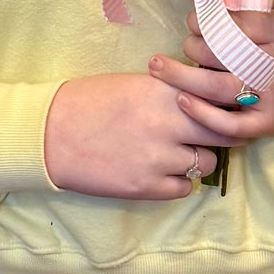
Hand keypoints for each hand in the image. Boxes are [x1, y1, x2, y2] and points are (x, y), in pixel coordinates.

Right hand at [42, 74, 220, 199]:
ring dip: (197, 159)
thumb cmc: (88, 102)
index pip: (220, 99)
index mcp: (165, 91)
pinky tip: (160, 172)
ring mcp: (160, 157)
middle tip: (210, 136)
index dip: (224, 105)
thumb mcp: (134, 84)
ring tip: (175, 154)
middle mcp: (169, 123)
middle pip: (224, 132)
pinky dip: (177, 182)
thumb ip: (170, 92)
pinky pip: (184, 189)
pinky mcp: (147, 186)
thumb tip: (203, 100)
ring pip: (207, 163)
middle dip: (220, 134)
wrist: (49, 134)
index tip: (220, 109)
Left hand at [150, 8, 273, 148]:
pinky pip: (229, 125)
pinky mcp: (265, 123)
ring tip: (159, 67)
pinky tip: (181, 100)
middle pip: (223, 54)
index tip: (192, 20)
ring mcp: (272, 97)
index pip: (241, 22)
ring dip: (183, 77)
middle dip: (193, 46)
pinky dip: (202, 114)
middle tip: (184, 43)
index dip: (209, 19)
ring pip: (219, 88)